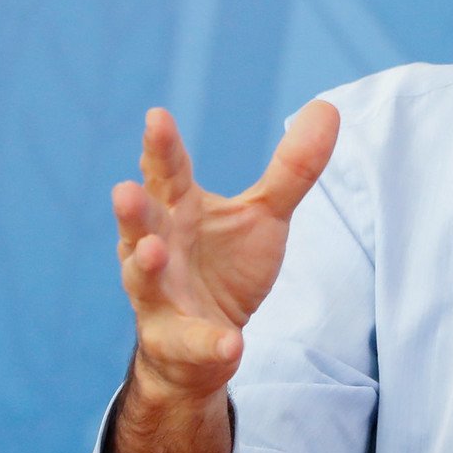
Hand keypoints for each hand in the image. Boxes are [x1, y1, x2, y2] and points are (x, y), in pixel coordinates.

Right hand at [107, 103, 337, 452]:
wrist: (204, 344)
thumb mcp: (263, 215)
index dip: (161, 148)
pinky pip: (191, 343)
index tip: (157, 117)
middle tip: (126, 189)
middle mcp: (157, 248)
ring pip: (142, 280)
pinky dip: (209, 343)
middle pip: (142, 223)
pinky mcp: (175, 342)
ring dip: (143, 266)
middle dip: (133, 209)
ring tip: (149, 252)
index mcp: (177, 209)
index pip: (167, 173)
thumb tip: (327, 107)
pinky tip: (231, 343)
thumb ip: (291, 168)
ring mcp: (158, 296)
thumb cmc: (223, 266)